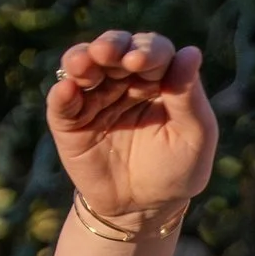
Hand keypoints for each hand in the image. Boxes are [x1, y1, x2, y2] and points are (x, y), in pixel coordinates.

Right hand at [46, 31, 215, 225]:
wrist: (144, 209)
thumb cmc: (176, 170)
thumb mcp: (193, 137)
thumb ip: (190, 98)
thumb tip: (191, 52)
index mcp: (158, 78)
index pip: (153, 50)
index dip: (148, 51)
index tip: (141, 62)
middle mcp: (124, 79)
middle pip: (115, 48)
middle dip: (111, 46)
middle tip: (108, 53)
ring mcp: (93, 96)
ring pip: (82, 65)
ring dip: (81, 59)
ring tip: (83, 65)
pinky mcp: (69, 120)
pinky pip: (61, 102)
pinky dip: (62, 94)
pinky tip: (67, 90)